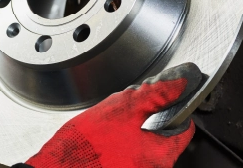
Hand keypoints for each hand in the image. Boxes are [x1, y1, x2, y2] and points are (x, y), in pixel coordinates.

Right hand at [17, 63, 202, 167]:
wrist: (58, 167)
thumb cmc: (86, 145)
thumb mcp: (124, 108)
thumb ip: (157, 94)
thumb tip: (181, 83)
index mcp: (162, 153)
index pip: (184, 126)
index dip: (174, 107)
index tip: (163, 99)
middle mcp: (155, 167)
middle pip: (164, 135)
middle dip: (148, 117)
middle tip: (126, 110)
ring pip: (145, 143)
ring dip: (133, 129)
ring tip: (111, 125)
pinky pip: (130, 152)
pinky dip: (121, 141)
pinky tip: (105, 137)